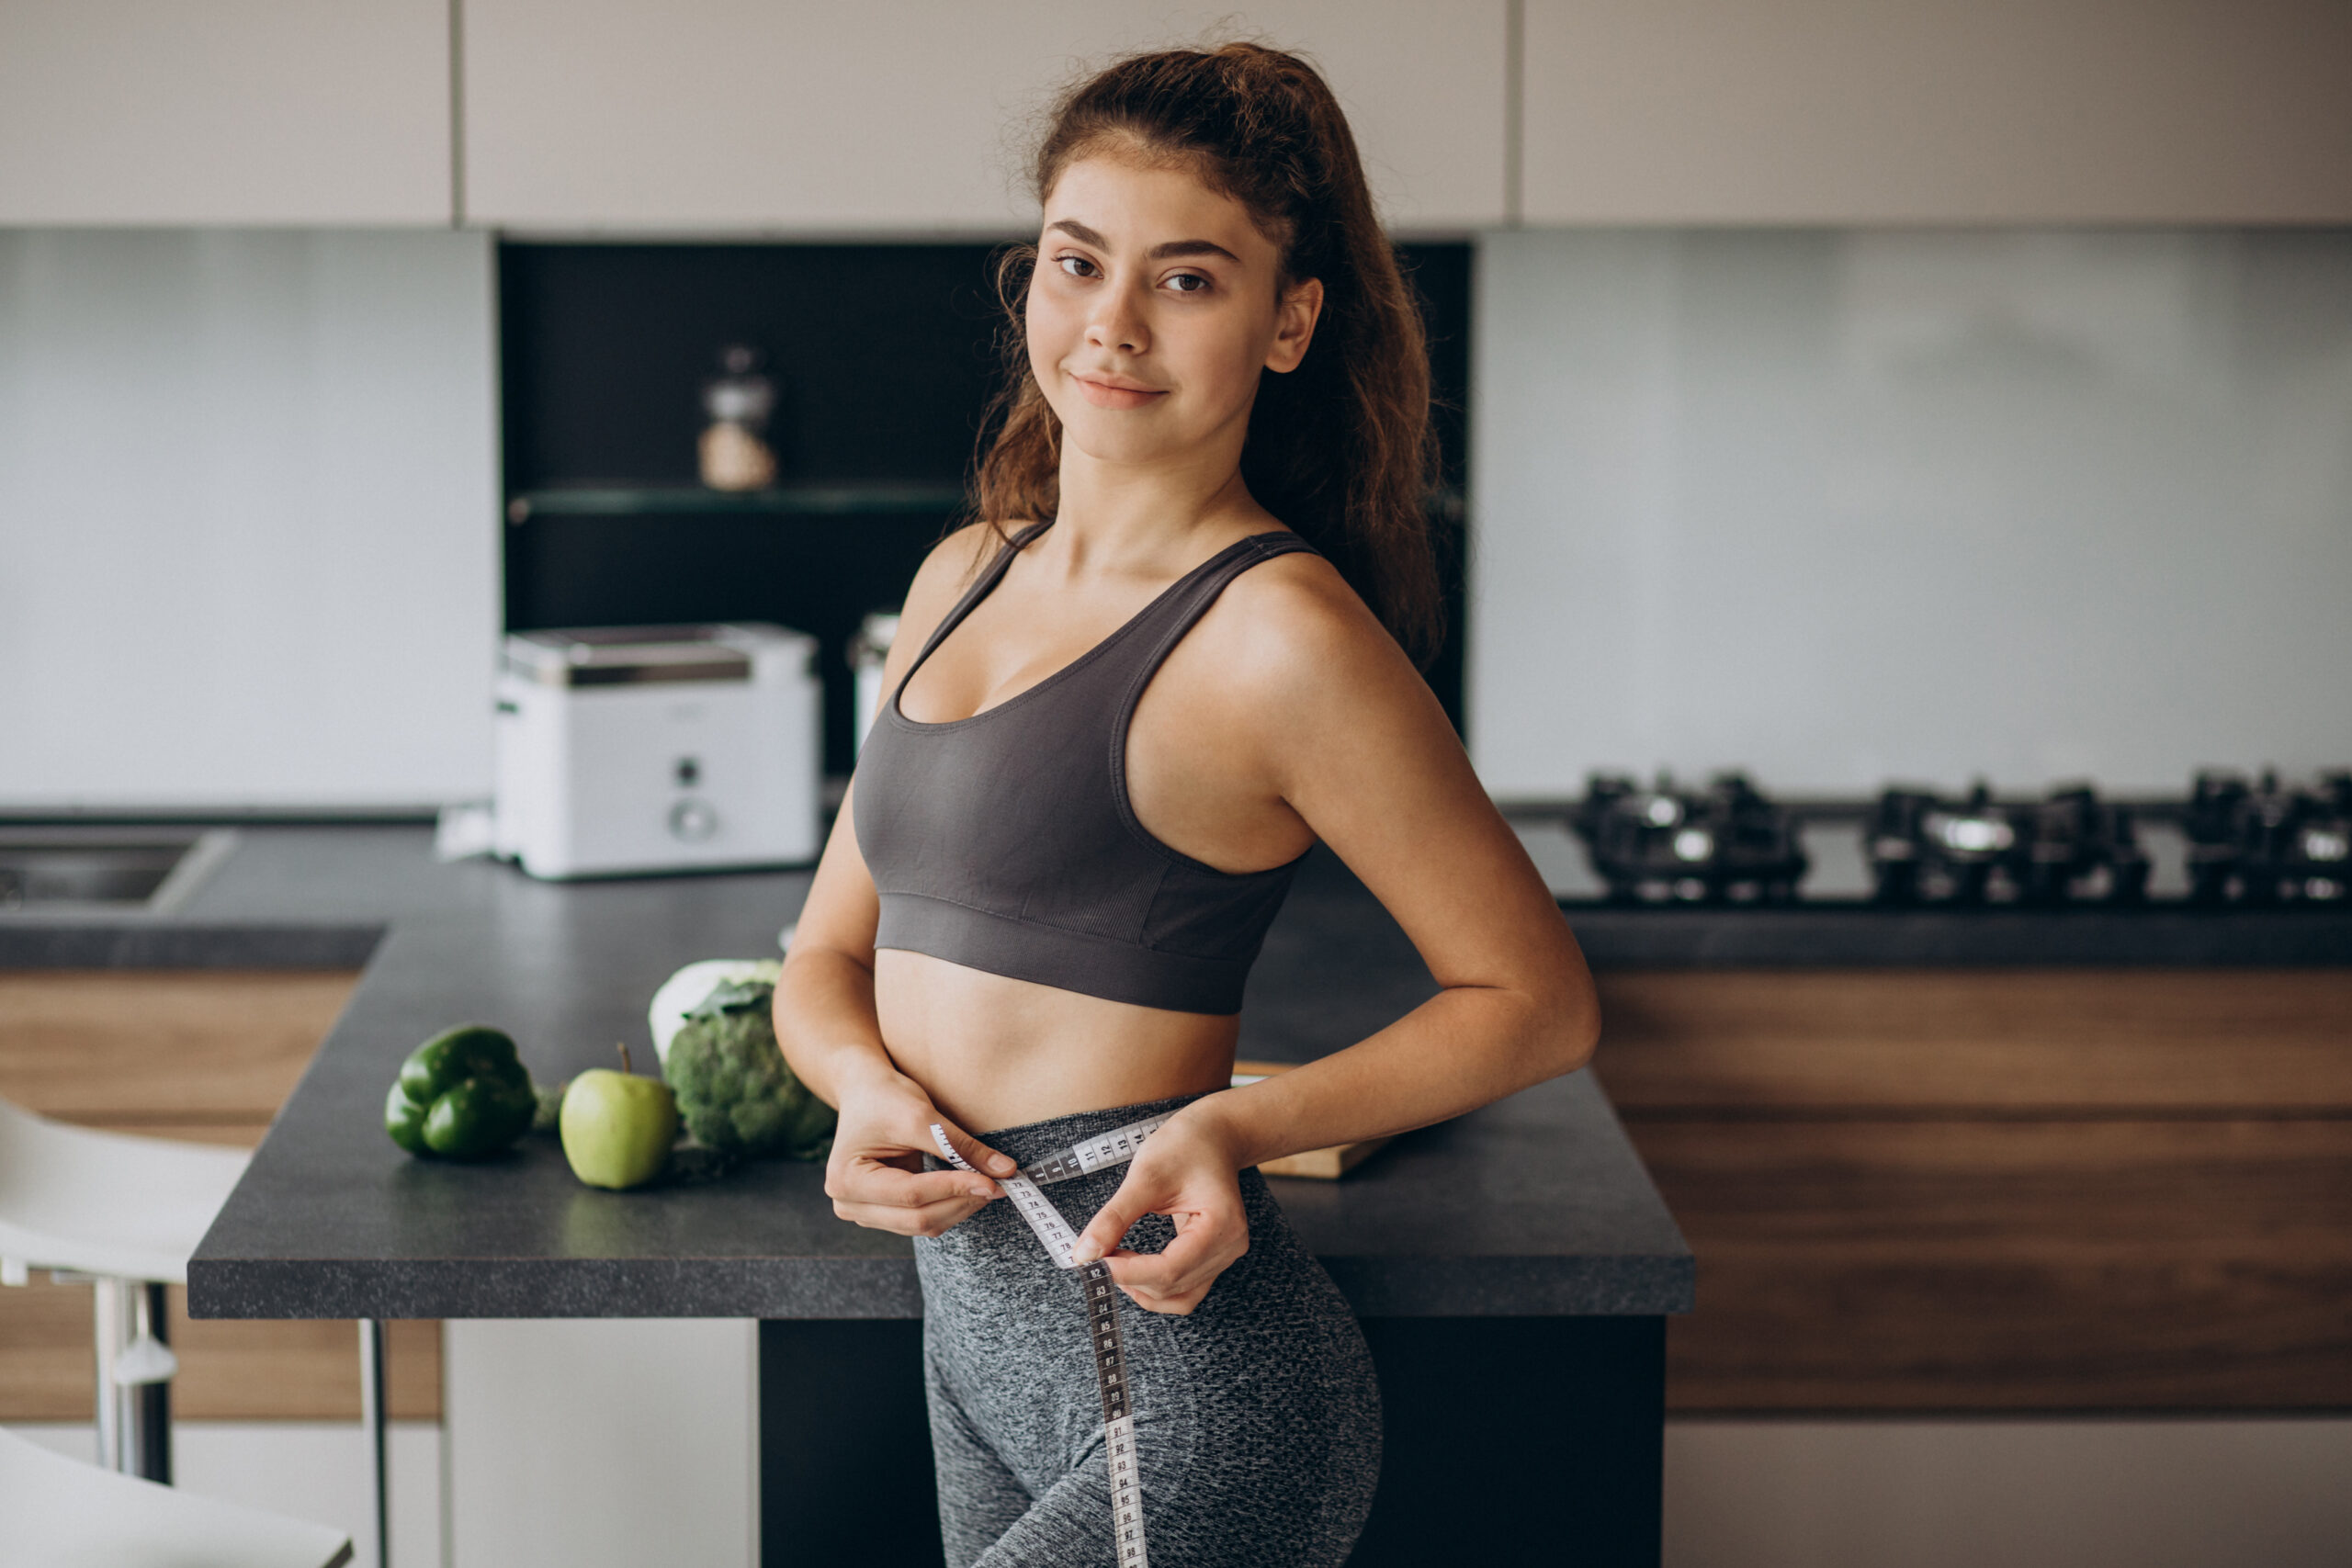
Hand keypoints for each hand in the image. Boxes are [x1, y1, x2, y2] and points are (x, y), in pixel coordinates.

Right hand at [824, 1067, 1012, 1238]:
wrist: (865, 1092)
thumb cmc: (884, 1098)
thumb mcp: (920, 1116)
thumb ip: (960, 1147)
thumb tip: (1006, 1171)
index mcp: (847, 1179)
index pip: (911, 1194)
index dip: (954, 1189)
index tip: (992, 1182)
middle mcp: (849, 1204)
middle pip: (916, 1218)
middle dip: (961, 1202)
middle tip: (999, 1186)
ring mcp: (864, 1212)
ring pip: (922, 1225)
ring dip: (959, 1208)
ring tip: (990, 1186)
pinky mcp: (883, 1213)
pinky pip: (921, 1220)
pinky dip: (949, 1207)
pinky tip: (971, 1190)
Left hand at [1069, 1104, 1248, 1314]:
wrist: (1214, 1135)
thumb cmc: (1185, 1145)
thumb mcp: (1145, 1176)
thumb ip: (1114, 1217)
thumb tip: (1084, 1254)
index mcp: (1221, 1225)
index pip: (1169, 1268)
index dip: (1127, 1272)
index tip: (1092, 1263)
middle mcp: (1229, 1247)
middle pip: (1172, 1285)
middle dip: (1129, 1277)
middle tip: (1094, 1256)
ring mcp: (1224, 1256)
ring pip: (1178, 1297)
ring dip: (1141, 1288)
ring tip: (1113, 1261)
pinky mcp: (1212, 1259)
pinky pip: (1184, 1289)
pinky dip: (1155, 1286)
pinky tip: (1132, 1267)